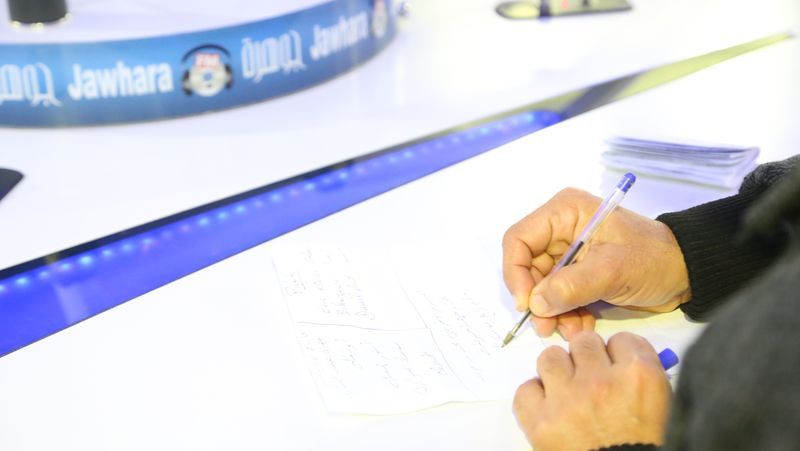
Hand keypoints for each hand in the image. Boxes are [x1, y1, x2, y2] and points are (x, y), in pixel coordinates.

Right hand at [502, 187, 690, 338]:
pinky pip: (558, 297)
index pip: (519, 239)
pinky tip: (582, 326)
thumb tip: (535, 304)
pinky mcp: (578, 275)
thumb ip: (571, 286)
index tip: (527, 304)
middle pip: (527, 267)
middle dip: (537, 299)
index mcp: (565, 213)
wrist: (686, 273)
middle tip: (547, 326)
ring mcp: (568, 254)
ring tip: (572, 330)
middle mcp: (560, 230)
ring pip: (541, 287)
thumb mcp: (613, 270)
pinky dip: (566, 314)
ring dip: (552, 312)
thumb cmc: (653, 259)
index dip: (516, 272)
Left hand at [513, 331, 671, 449]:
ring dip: (558, 372)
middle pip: (583, 342)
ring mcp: (567, 399)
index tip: (616, 367)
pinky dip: (535, 398)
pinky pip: (526, 389)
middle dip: (587, 359)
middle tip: (590, 380)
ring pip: (550, 357)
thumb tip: (617, 356)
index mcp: (639, 376)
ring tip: (567, 393)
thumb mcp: (660, 407)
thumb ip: (640, 375)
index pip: (622, 339)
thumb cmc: (642, 446)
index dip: (618, 355)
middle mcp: (601, 381)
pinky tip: (549, 410)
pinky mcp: (540, 420)